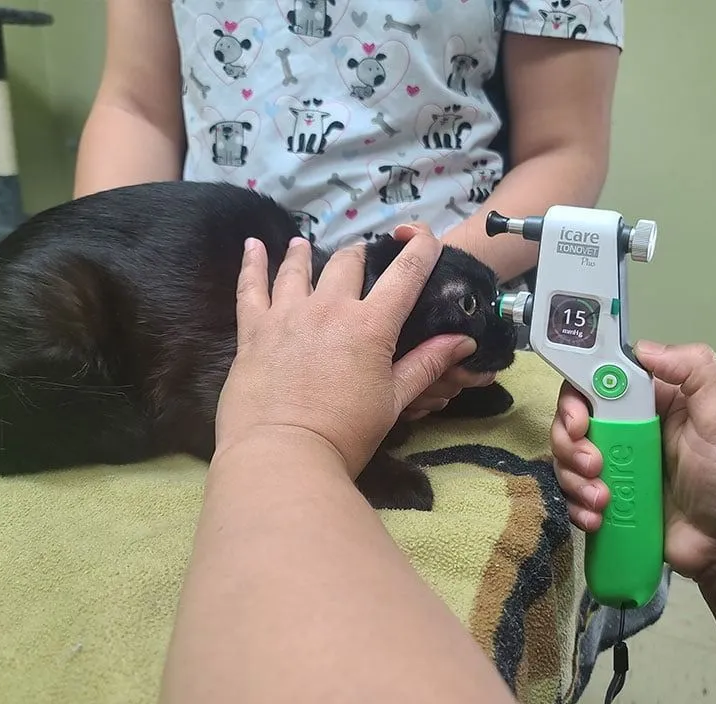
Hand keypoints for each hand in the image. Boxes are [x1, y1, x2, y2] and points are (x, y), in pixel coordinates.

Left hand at [215, 227, 477, 477]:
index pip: (405, 274)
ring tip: (304, 244)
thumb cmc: (345, 434)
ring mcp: (288, 315)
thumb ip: (426, 365)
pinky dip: (253, 264)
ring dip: (305, 254)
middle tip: (362, 260)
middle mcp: (329, 308)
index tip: (426, 237)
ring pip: (298, 269)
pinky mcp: (254, 331)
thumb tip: (464, 341)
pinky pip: (251, 287)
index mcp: (370, 325)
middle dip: (360, 256)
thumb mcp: (393, 402)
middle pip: (347, 263)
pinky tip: (253, 246)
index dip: (420, 249)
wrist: (283, 455)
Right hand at [551, 341, 715, 579]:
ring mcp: (616, 464)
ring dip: (573, 478)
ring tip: (603, 501)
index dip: (578, 396)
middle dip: (571, 443)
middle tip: (594, 466)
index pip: (599, 379)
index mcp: (654, 400)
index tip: (580, 422)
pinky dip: (575, 505)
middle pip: (572, 418)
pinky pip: (571, 493)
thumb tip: (643, 349)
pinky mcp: (607, 497)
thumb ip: (696, 372)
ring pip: (567, 457)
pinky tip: (596, 518)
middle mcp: (629, 427)